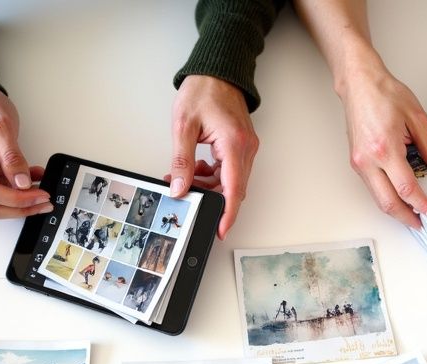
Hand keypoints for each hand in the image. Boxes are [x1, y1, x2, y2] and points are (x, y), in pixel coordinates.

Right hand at [0, 83, 50, 218]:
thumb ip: (12, 158)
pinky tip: (32, 180)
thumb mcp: (2, 126)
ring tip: (41, 191)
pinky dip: (16, 191)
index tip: (39, 195)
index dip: (15, 199)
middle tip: (43, 202)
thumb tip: (22, 184)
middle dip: (17, 207)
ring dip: (18, 202)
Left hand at [168, 75, 258, 239]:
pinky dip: (214, 175)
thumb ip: (181, 161)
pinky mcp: (242, 145)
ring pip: (231, 180)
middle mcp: (246, 148)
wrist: (217, 71)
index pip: (234, 188)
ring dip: (210, 186)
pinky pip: (231, 170)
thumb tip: (179, 187)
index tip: (221, 229)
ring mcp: (247, 146)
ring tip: (186, 180)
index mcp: (234, 144)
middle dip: (212, 198)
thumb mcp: (183, 127)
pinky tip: (197, 169)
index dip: (227, 213)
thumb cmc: (203, 90)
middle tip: (188, 199)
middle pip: (233, 188)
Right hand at [339, 62, 426, 227]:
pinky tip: (400, 196)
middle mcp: (367, 160)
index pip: (406, 188)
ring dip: (396, 209)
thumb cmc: (384, 94)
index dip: (421, 204)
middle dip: (406, 217)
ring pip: (378, 198)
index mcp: (385, 148)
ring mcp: (359, 163)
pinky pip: (373, 187)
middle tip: (422, 224)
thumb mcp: (417, 119)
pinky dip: (387, 196)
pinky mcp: (356, 162)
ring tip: (414, 214)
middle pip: (387, 202)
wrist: (359, 84)